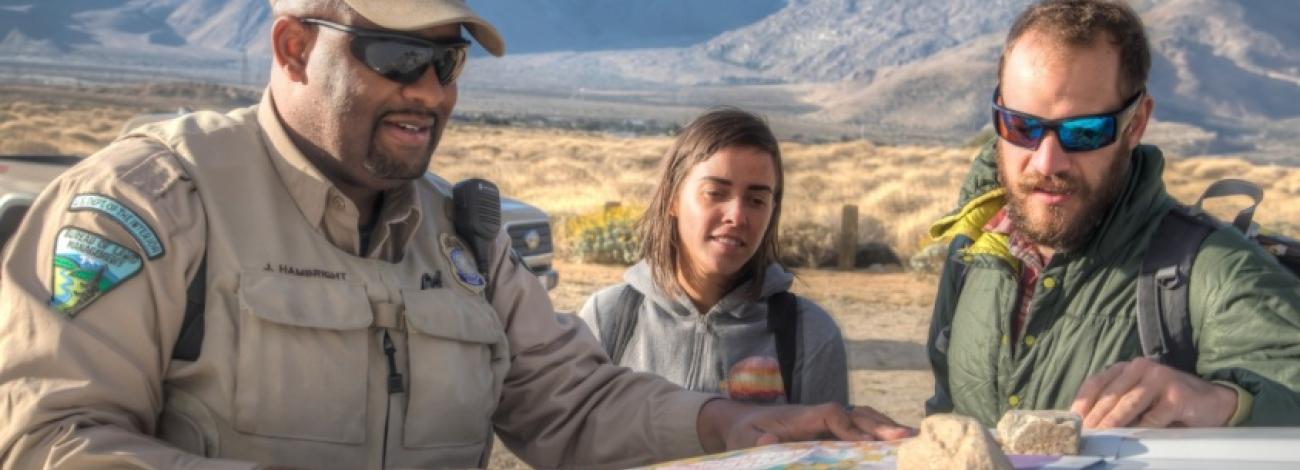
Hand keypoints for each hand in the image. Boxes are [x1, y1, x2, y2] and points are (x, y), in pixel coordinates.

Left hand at [697, 400, 911, 452]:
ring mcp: (826, 420)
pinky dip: (878, 430)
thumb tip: (771, 440)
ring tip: (912, 438)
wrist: (739, 421)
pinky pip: (858, 426)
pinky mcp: (829, 429)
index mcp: (800, 415)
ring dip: (885, 426)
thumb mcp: (744, 440)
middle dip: (880, 425)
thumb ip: (757, 442)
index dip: (850, 427)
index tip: (866, 444)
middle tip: (905, 438)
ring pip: (862, 417)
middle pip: (855, 413)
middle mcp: (818, 414)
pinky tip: (897, 441)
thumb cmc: (744, 432)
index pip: (831, 414)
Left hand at [1069, 357, 1237, 427]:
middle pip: (1109, 395)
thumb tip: (1089, 425)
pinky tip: (1133, 438)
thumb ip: (1116, 405)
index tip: (1072, 421)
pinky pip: (1153, 416)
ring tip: (1100, 436)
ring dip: (1112, 422)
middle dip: (1094, 417)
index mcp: (1126, 368)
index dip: (1082, 402)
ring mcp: (1160, 378)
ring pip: (1128, 403)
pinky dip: (1142, 429)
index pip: (1096, 383)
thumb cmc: (1169, 402)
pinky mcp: (1176, 395)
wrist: (1214, 402)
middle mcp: (1141, 368)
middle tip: (1084, 434)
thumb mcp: (1138, 400)